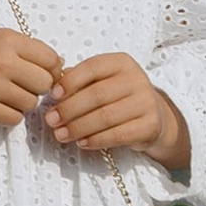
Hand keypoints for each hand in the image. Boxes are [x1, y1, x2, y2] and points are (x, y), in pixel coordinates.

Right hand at [0, 27, 63, 128]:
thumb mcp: (1, 38)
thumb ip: (31, 49)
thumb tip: (61, 67)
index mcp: (7, 41)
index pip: (51, 59)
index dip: (51, 67)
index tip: (41, 70)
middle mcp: (1, 63)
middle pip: (45, 83)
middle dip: (38, 85)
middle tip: (24, 82)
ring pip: (31, 103)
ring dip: (24, 100)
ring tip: (8, 92)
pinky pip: (15, 119)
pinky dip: (11, 114)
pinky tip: (0, 103)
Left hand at [44, 51, 188, 168]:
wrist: (153, 116)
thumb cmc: (118, 97)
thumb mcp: (101, 81)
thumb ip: (80, 80)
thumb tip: (54, 87)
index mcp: (121, 62)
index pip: (92, 67)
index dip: (70, 81)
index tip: (53, 95)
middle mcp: (137, 79)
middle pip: (96, 94)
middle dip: (69, 109)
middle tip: (51, 120)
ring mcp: (146, 102)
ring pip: (105, 116)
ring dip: (78, 128)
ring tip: (61, 134)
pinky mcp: (150, 126)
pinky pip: (118, 135)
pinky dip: (96, 140)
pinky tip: (82, 142)